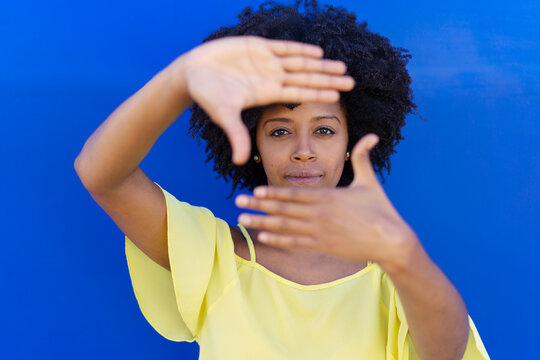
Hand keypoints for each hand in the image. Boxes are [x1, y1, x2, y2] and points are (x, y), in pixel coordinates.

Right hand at [177, 36, 354, 164]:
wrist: (192, 72)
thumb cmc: (207, 94)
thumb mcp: (223, 115)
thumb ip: (236, 135)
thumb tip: (241, 162)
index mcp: (267, 93)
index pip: (299, 94)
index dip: (319, 93)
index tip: (338, 96)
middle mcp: (271, 78)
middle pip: (306, 78)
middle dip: (328, 79)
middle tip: (351, 81)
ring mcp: (266, 61)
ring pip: (300, 62)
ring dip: (320, 64)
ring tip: (341, 66)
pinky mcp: (258, 46)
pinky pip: (284, 47)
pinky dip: (300, 48)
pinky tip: (317, 52)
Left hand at [235, 134, 418, 265]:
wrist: (391, 241)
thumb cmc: (381, 209)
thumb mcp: (370, 180)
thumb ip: (363, 157)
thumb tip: (371, 135)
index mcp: (328, 196)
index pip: (294, 193)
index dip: (273, 192)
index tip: (255, 190)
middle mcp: (319, 214)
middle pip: (282, 208)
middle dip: (259, 204)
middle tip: (238, 200)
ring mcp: (319, 232)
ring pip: (284, 226)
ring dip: (261, 222)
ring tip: (242, 218)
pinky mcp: (322, 246)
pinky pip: (295, 243)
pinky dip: (278, 240)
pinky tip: (263, 236)